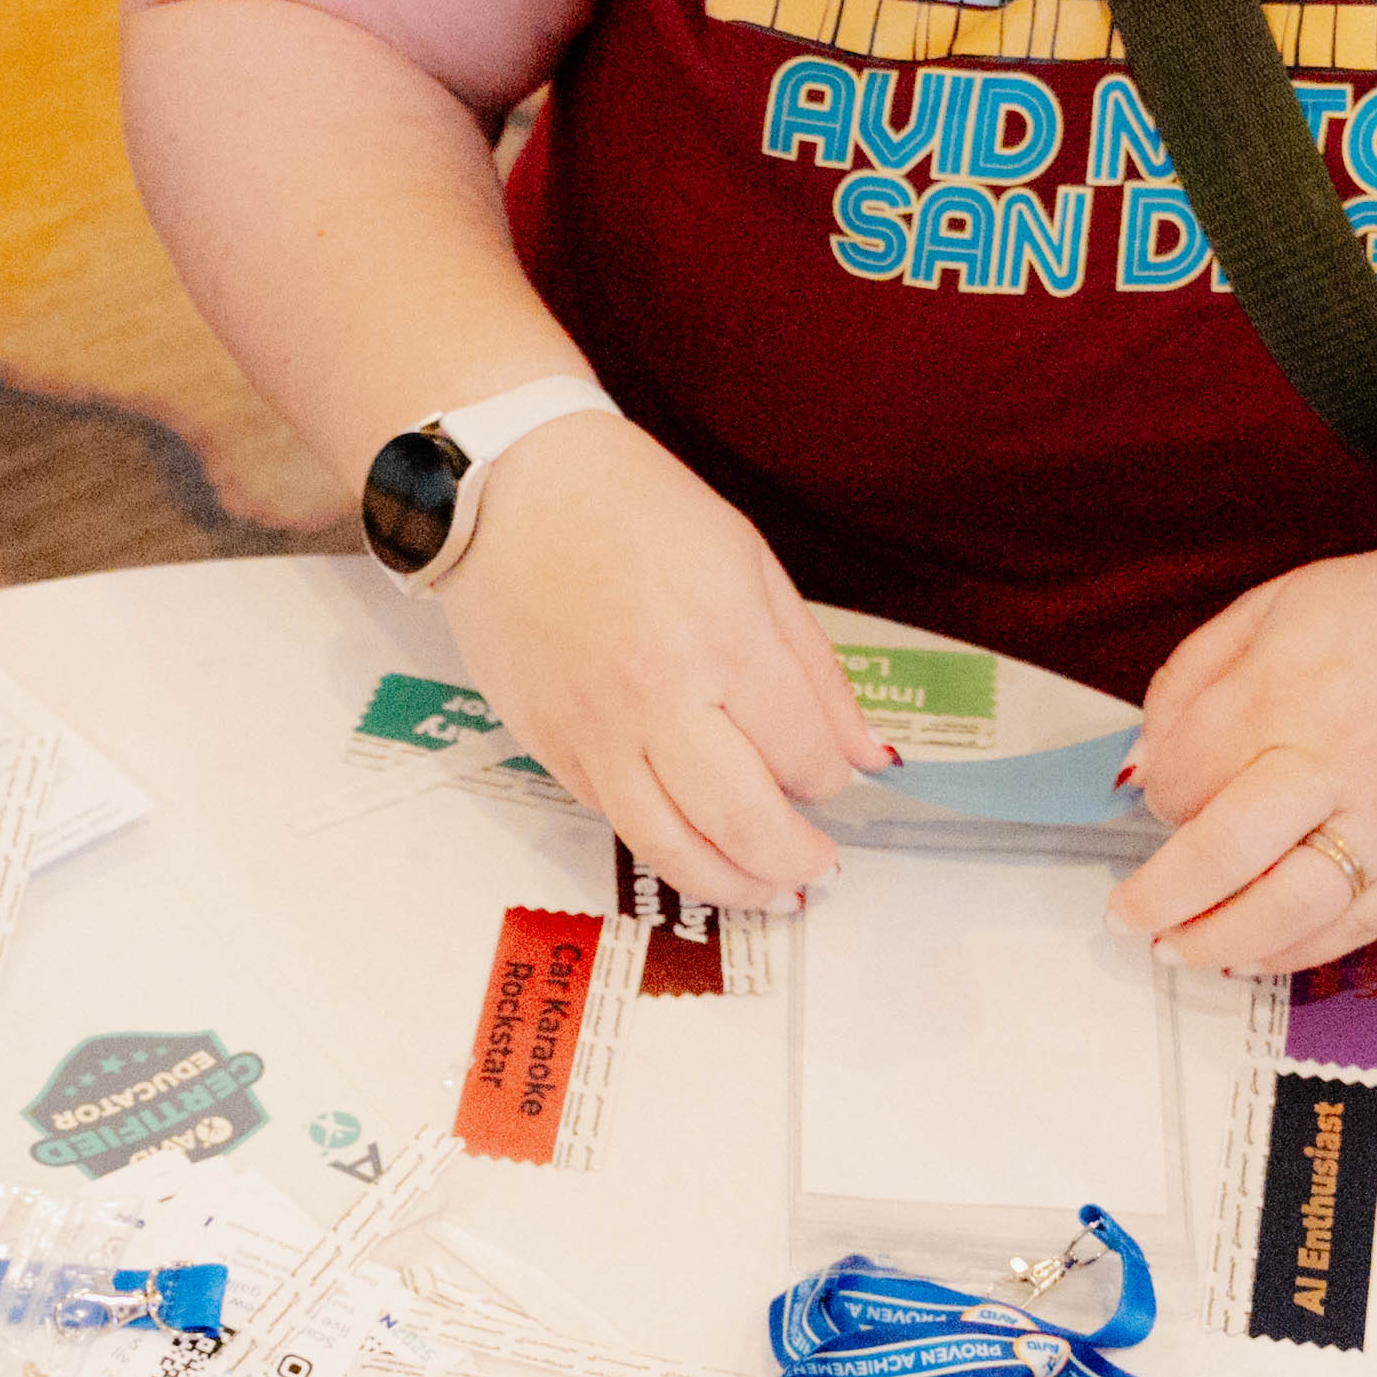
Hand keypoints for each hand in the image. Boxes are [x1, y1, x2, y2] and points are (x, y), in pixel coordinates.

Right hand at [434, 410, 876, 908]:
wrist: (509, 487)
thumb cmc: (632, 507)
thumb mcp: (750, 563)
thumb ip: (814, 669)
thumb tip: (867, 754)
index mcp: (723, 636)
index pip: (803, 753)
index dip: (830, 779)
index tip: (832, 777)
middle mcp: (658, 695)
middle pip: (744, 820)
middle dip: (795, 857)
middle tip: (816, 866)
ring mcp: (596, 729)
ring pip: (673, 847)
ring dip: (732, 885)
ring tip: (766, 890)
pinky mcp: (549, 746)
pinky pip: (616, 819)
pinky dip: (665, 843)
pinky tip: (694, 840)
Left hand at [1108, 523, 1376, 977]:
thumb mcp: (1283, 602)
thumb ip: (1197, 674)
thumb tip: (1143, 761)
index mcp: (1288, 685)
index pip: (1184, 772)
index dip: (1157, 795)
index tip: (1162, 799)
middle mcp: (1337, 759)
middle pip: (1218, 854)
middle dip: (1156, 895)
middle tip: (1126, 913)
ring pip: (1281, 911)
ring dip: (1211, 943)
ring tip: (1174, 948)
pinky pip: (1349, 930)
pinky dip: (1289, 952)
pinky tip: (1250, 951)